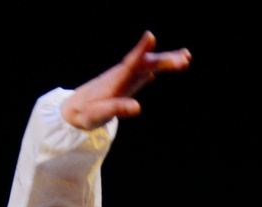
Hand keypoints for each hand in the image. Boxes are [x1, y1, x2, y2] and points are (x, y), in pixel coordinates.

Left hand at [62, 31, 190, 129]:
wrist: (75, 109)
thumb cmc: (86, 113)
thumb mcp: (99, 114)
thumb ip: (117, 109)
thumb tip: (138, 107)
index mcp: (116, 80)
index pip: (131, 62)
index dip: (141, 49)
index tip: (150, 36)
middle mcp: (123, 74)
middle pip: (146, 62)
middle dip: (164, 59)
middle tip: (185, 58)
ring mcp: (126, 78)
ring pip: (148, 65)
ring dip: (165, 60)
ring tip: (186, 57)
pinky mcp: (127, 83)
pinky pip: (145, 72)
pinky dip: (157, 69)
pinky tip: (165, 68)